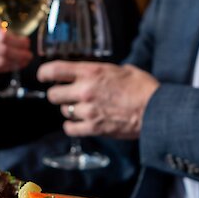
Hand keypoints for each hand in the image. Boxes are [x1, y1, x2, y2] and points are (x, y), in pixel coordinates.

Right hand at [0, 21, 32, 78]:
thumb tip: (24, 41)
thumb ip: (7, 34)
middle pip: (3, 49)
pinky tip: (16, 65)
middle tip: (29, 55)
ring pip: (1, 61)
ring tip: (25, 61)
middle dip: (19, 53)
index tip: (27, 43)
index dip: (18, 41)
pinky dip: (10, 68)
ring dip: (16, 62)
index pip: (3, 36)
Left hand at [38, 61, 158, 139]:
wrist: (155, 110)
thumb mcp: (123, 69)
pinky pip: (70, 128)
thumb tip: (95, 73)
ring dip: (69, 110)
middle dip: (57, 94)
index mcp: (91, 72)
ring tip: (82, 108)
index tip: (43, 76)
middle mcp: (85, 90)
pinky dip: (72, 126)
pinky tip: (79, 123)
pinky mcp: (93, 127)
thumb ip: (103, 71)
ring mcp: (88, 110)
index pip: (55, 70)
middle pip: (53, 94)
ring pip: (63, 111)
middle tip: (65, 95)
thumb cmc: (143, 88)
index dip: (44, 73)